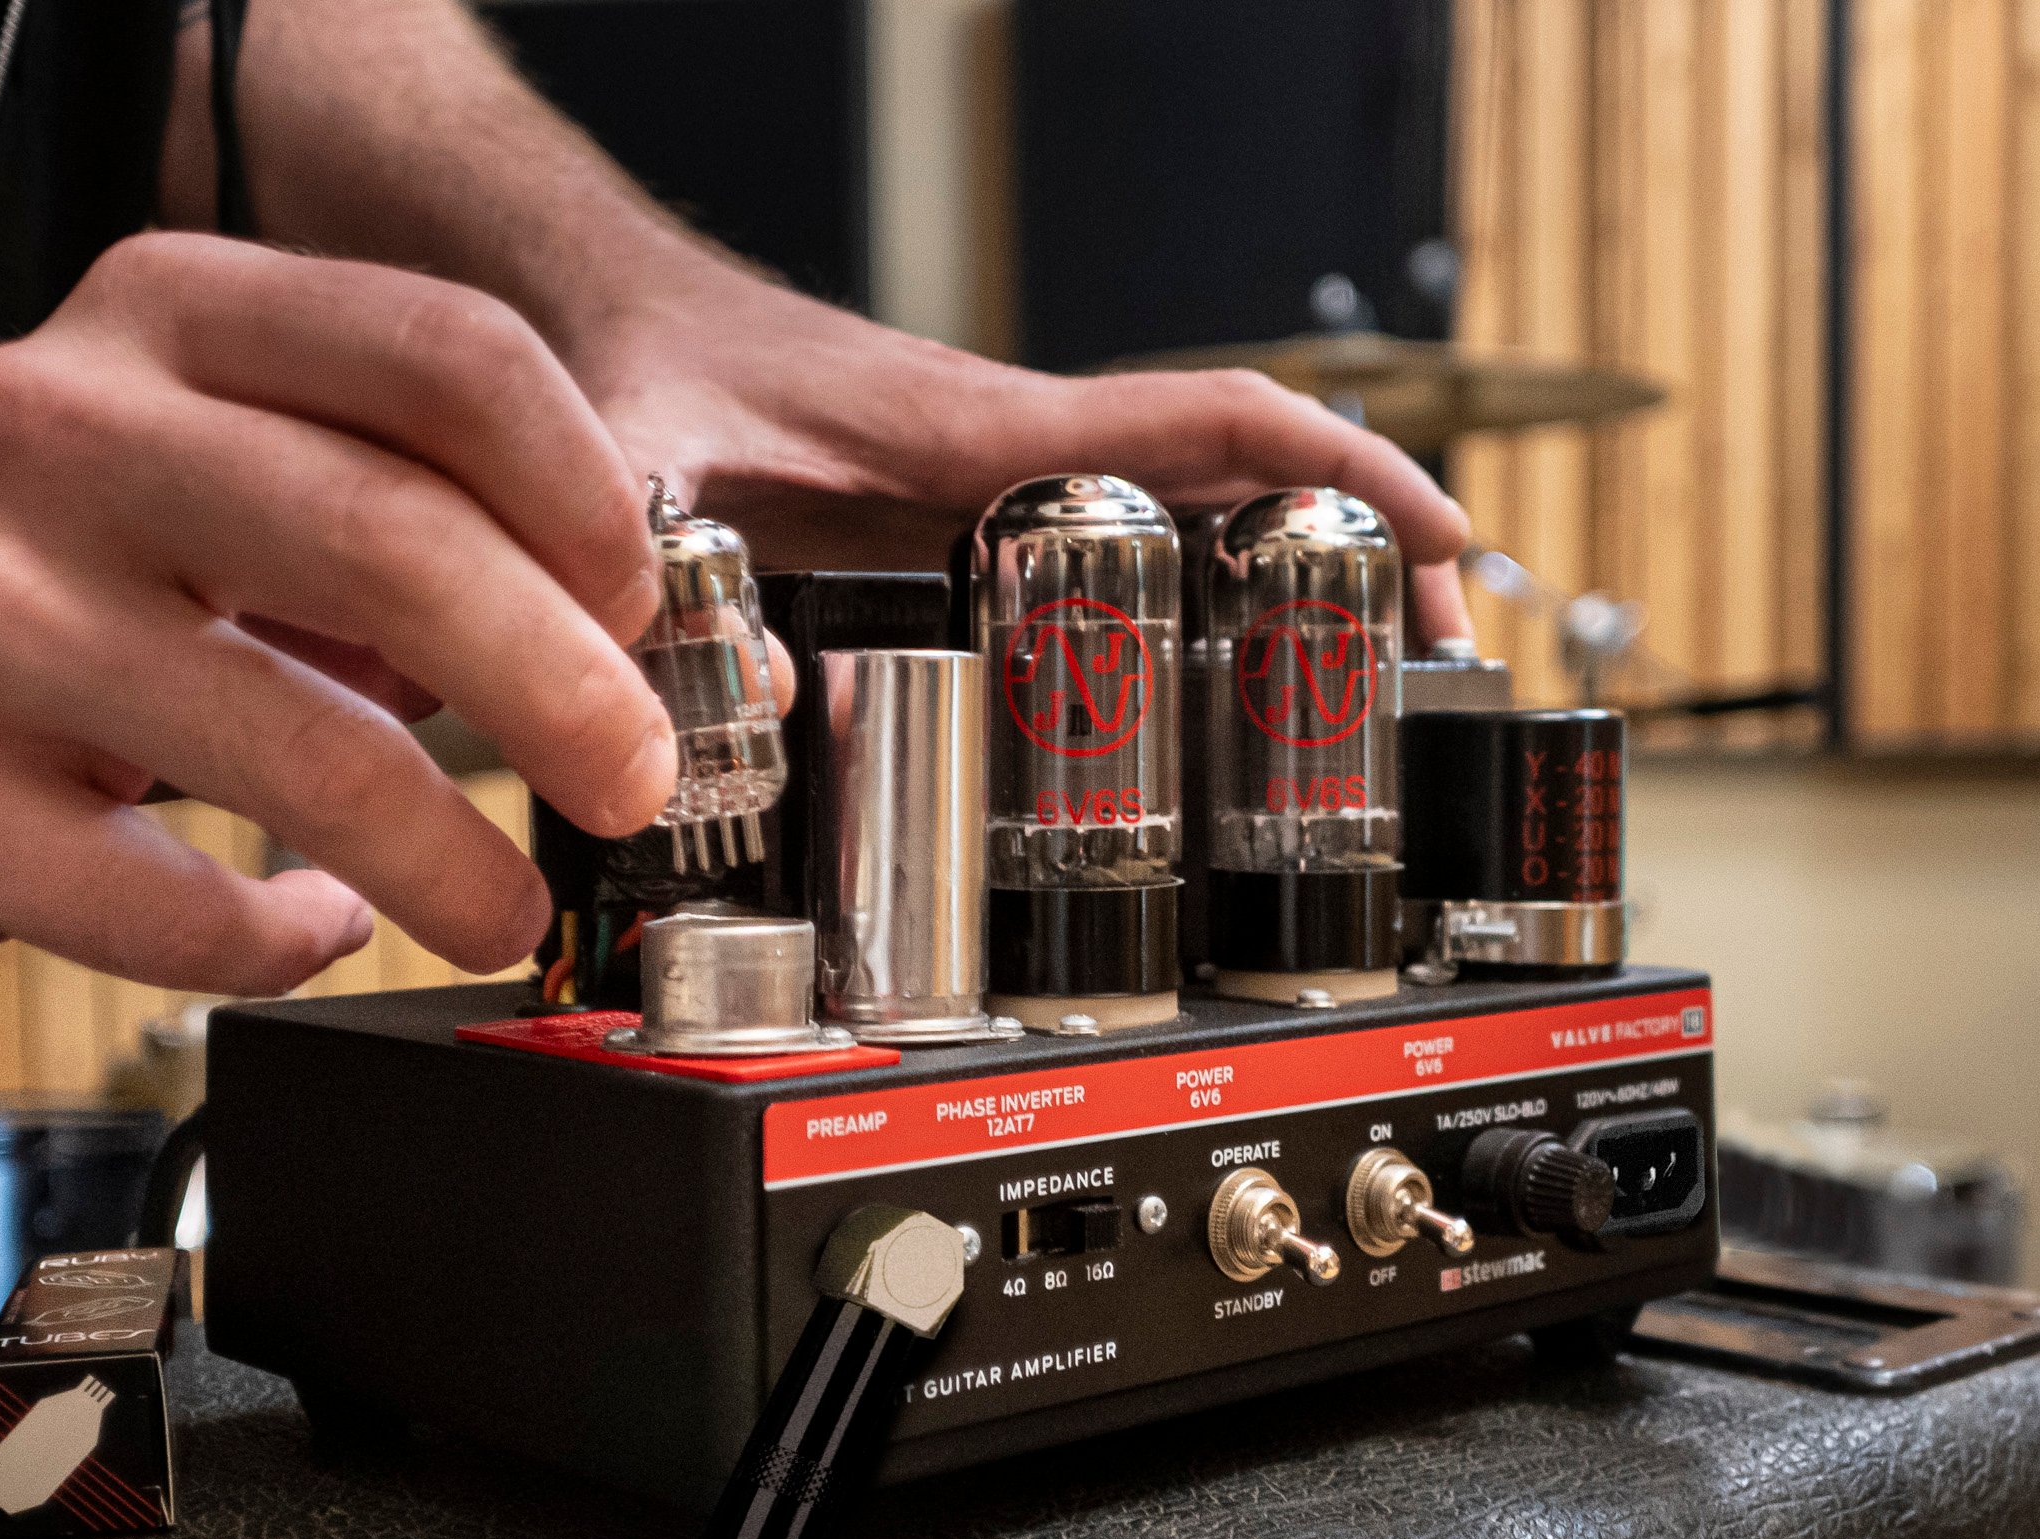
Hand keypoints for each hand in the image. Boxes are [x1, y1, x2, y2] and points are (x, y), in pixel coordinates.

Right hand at [0, 232, 671, 991]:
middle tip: (633, 781)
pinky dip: (275, 940)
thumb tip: (697, 667)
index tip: (642, 611)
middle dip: (564, 689)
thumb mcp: (263, 473)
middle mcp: (68, 433)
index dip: (589, 500)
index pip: (448, 357)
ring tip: (506, 907)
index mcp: (180, 319)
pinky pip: (166, 903)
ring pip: (302, 745)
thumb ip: (453, 524)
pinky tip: (316, 925)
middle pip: (391, 542)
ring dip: (453, 857)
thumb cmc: (109, 559)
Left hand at [567, 265, 1473, 641]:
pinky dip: (1202, 591)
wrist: (613, 321)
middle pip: (1245, 483)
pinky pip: (1126, 546)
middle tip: (1434, 661)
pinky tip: (1215, 676)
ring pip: (1198, 517)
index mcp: (990, 433)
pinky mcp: (968, 516)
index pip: (1214, 426)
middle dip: (1361, 556)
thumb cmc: (647, 368)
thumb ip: (674, 580)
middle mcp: (1023, 452)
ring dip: (1294, 582)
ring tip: (1367, 687)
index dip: (1345, 472)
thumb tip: (753, 698)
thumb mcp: (648, 477)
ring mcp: (1005, 485)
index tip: (1444, 533)